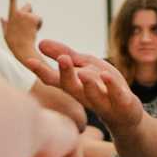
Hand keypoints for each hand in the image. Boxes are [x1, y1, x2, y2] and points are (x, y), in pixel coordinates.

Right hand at [3, 0, 43, 63]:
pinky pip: (39, 20)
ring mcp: (26, 15)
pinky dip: (38, 25)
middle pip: (28, 6)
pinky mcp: (33, 18)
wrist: (22, 49)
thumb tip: (1, 17)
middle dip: (29, 13)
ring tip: (29, 31)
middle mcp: (18, 12)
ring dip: (34, 21)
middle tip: (27, 26)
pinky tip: (34, 32)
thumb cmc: (13, 43)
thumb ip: (4, 24)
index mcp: (11, 15)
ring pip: (34, 15)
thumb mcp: (6, 33)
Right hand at [25, 40, 143, 127]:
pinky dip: (112, 87)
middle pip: (71, 87)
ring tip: (84, 73)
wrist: (126, 113)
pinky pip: (116, 96)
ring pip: (92, 95)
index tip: (29, 60)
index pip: (54, 79)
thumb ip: (64, 54)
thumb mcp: (84, 65)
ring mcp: (103, 102)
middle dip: (66, 74)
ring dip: (88, 84)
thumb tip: (40, 43)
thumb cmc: (102, 85)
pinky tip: (107, 76)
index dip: (41, 71)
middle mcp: (84, 95)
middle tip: (63, 59)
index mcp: (73, 85)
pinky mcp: (121, 104)